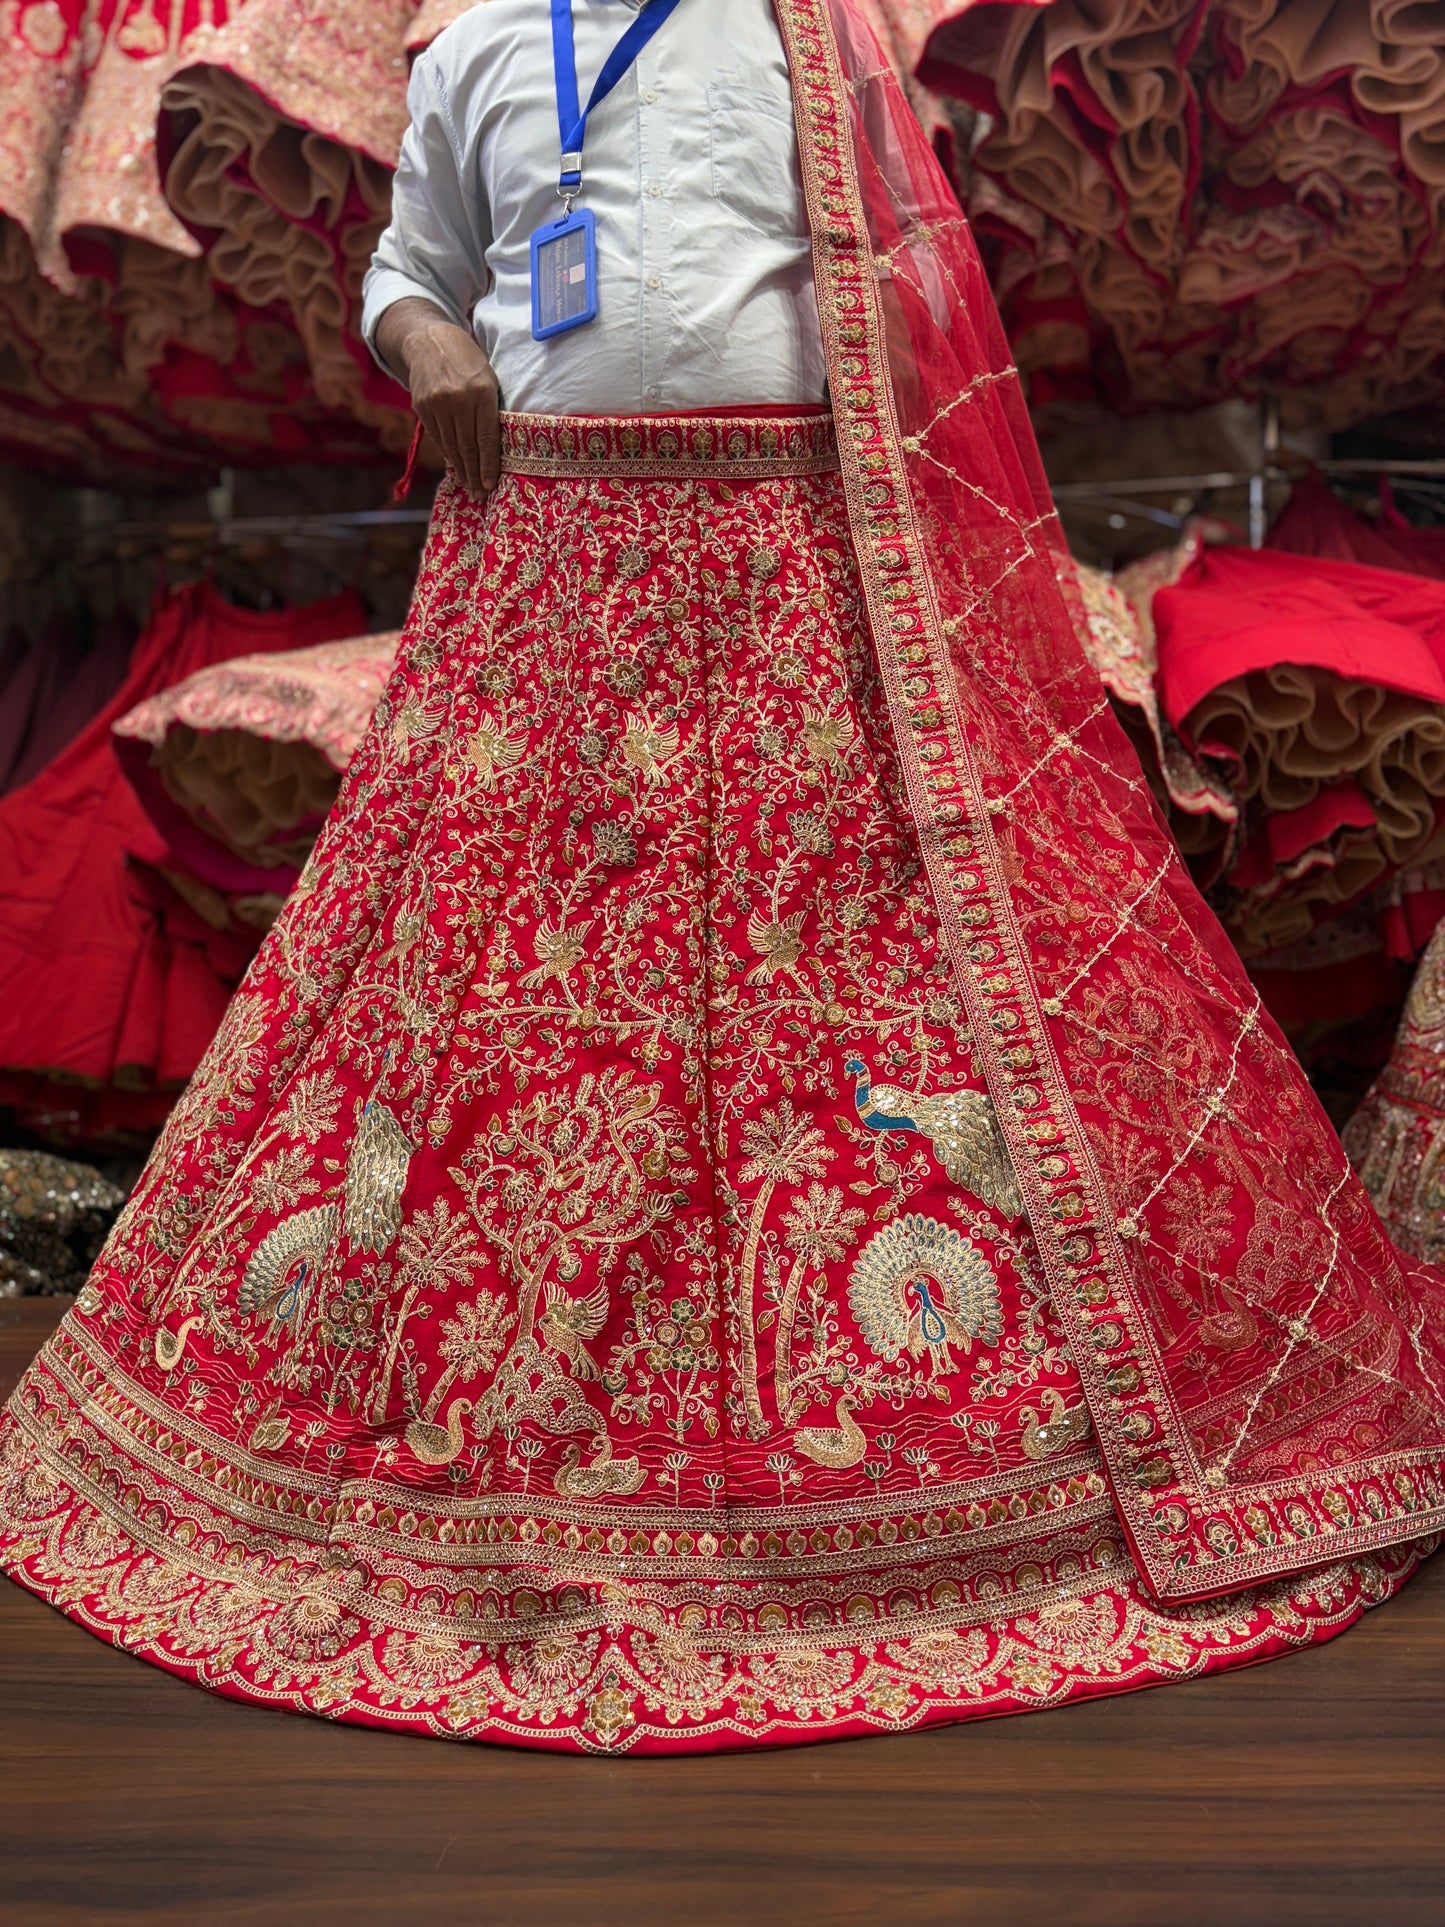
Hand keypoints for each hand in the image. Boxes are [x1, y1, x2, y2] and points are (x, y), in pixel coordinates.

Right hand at [376, 297, 500, 499]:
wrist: (429, 340)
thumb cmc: (467, 360)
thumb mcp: (487, 377)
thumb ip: (490, 409)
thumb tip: (493, 447)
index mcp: (482, 391)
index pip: (486, 437)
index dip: (488, 464)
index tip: (491, 484)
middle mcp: (458, 399)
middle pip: (468, 446)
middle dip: (475, 474)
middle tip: (480, 495)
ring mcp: (437, 403)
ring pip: (451, 445)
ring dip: (461, 469)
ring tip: (469, 487)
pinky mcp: (422, 406)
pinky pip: (437, 437)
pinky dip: (447, 454)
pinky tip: (455, 467)